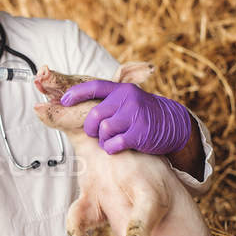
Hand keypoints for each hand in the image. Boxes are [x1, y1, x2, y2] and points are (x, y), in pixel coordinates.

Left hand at [60, 81, 190, 154]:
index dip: (76, 94)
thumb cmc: (141, 114)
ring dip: (102, 139)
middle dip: (90, 127)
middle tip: (94, 132)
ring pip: (104, 129)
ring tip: (110, 140)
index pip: (94, 88)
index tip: (63, 101)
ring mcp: (134, 115)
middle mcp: (127, 99)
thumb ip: (107, 102)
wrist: (171, 124)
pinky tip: (117, 147)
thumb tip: (76, 104)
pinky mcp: (140, 133)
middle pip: (95, 114)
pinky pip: (115, 144)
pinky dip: (111, 148)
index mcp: (121, 90)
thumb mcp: (126, 101)